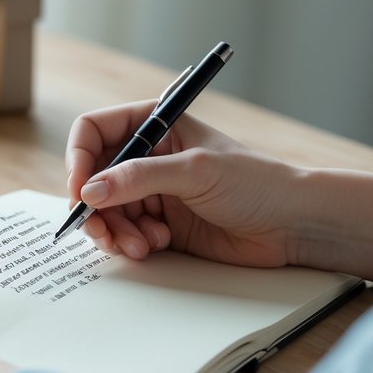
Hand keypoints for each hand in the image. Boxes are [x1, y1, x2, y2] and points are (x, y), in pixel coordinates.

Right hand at [67, 102, 302, 266]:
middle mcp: (148, 157)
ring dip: (114, 230)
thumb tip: (90, 191)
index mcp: (155, 127)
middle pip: (93, 178)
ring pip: (106, 210)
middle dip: (94, 206)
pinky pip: (125, 233)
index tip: (80, 189)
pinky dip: (131, 243)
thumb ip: (139, 178)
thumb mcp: (194, 171)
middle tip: (99, 230)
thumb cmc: (256, 183)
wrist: (292, 224)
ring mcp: (153, 193)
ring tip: (137, 245)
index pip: (94, 131)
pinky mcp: (161, 225)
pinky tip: (156, 245)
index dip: (79, 158)